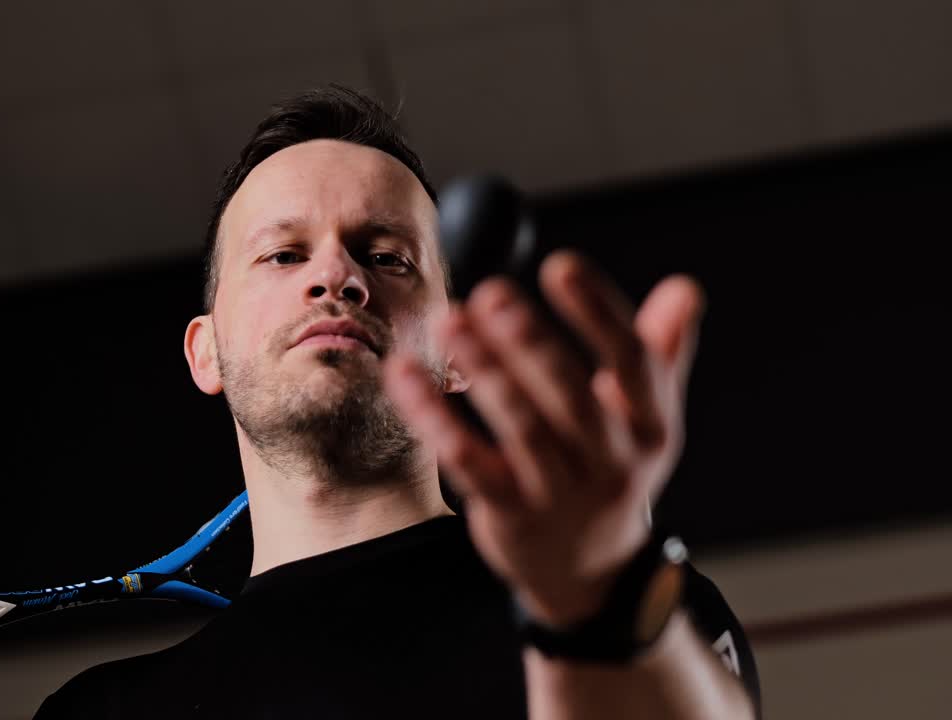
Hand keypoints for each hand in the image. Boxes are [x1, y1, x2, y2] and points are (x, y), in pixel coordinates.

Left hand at [384, 250, 704, 626]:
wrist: (588, 570)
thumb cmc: (607, 469)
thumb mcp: (644, 416)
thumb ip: (659, 350)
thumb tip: (685, 289)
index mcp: (648, 426)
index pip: (632, 361)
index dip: (598, 312)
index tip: (560, 266)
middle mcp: (610, 461)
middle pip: (571, 396)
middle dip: (531, 343)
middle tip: (491, 293)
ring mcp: (559, 493)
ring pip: (521, 429)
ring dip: (484, 373)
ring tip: (450, 324)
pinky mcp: (509, 514)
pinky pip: (469, 462)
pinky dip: (436, 418)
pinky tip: (407, 376)